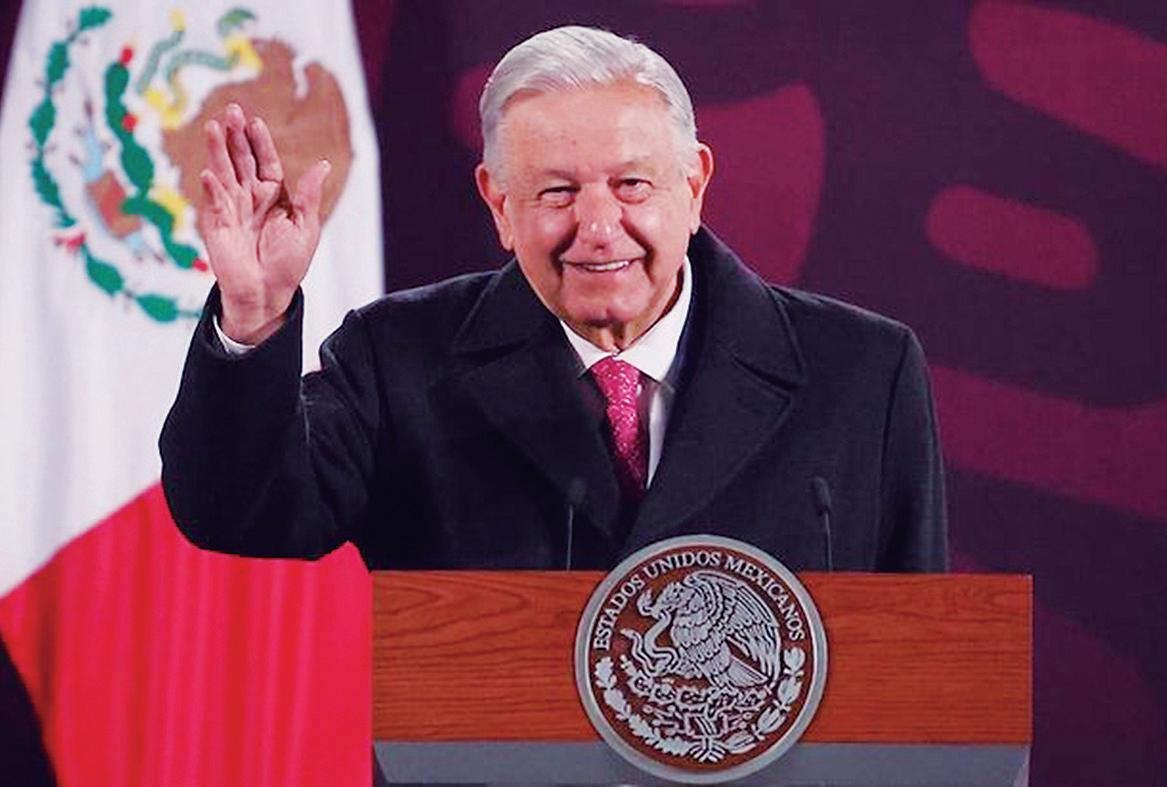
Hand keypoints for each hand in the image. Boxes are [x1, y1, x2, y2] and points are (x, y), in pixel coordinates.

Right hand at [198, 103, 329, 343]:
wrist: (268, 293)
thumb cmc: (289, 264)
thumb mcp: (306, 227)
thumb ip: (309, 195)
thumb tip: (323, 164)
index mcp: (274, 196)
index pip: (265, 161)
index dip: (260, 142)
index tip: (256, 122)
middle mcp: (250, 197)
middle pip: (241, 160)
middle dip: (236, 136)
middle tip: (231, 110)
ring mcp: (231, 208)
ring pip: (224, 173)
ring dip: (217, 151)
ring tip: (213, 127)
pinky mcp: (216, 224)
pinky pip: (214, 202)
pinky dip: (211, 188)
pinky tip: (210, 172)